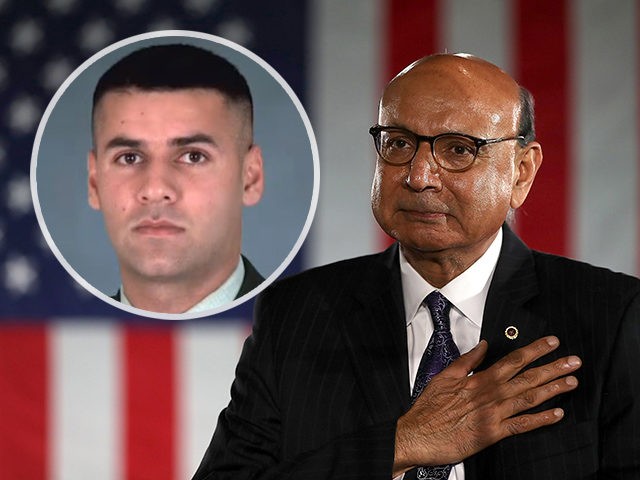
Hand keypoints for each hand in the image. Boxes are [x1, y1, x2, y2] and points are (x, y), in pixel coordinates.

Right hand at [393, 336, 580, 475]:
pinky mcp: (493, 434)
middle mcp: (490, 394)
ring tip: (571, 381)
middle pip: (528, 377)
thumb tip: (483, 346)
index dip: (535, 350)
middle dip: (553, 367)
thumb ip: (467, 360)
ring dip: (553, 389)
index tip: (551, 343)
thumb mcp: (444, 376)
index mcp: (479, 379)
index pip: (513, 360)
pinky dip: (541, 419)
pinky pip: (523, 425)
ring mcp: (494, 414)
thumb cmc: (429, 408)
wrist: (419, 435)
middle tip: (574, 361)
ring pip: (530, 398)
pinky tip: (557, 414)